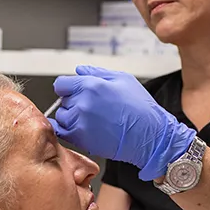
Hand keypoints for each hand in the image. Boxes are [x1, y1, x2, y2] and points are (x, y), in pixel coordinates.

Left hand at [50, 66, 196, 180]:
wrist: (149, 136)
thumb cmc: (141, 108)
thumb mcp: (123, 79)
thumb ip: (97, 73)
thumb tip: (80, 71)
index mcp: (91, 85)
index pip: (61, 84)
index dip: (68, 88)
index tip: (74, 92)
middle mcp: (82, 103)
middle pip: (63, 101)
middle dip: (73, 102)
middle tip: (91, 108)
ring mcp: (80, 122)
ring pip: (62, 117)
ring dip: (71, 118)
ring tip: (91, 120)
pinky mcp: (81, 139)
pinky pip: (63, 133)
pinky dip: (68, 131)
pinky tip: (83, 130)